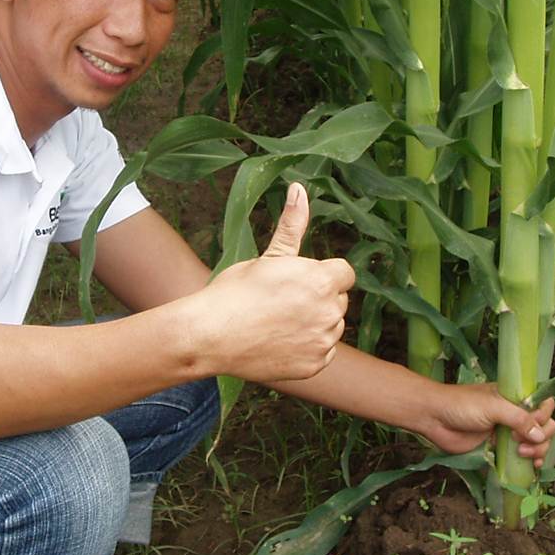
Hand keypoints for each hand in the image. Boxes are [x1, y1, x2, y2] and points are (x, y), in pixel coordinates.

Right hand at [193, 183, 355, 382]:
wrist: (210, 336)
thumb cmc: (234, 292)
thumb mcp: (267, 257)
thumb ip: (292, 226)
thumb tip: (300, 188)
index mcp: (321, 280)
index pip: (344, 273)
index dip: (322, 275)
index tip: (297, 281)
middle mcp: (330, 312)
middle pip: (338, 300)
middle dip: (318, 299)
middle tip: (281, 302)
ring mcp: (323, 342)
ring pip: (332, 327)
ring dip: (315, 324)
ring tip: (278, 322)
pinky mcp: (315, 366)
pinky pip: (323, 352)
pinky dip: (308, 349)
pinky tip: (280, 342)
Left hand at [415, 383, 554, 467]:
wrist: (434, 418)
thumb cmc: (462, 405)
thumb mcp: (493, 406)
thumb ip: (519, 419)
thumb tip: (541, 435)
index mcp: (515, 397)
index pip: (544, 405)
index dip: (543, 416)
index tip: (532, 423)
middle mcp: (515, 413)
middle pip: (545, 426)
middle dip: (542, 436)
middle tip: (520, 440)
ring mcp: (508, 432)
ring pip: (537, 442)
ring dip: (537, 450)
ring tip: (522, 453)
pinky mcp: (498, 448)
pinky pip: (522, 455)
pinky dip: (530, 461)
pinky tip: (531, 466)